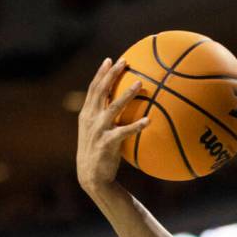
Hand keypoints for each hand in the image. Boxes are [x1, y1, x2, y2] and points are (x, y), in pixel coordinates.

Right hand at [76, 58, 148, 193]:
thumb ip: (107, 118)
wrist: (91, 176)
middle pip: (100, 91)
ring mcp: (98, 130)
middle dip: (111, 75)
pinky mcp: (107, 143)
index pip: (93, 89)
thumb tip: (124, 106)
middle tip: (124, 61)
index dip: (101, 73)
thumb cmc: (99, 152)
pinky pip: (124, 131)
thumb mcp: (98, 132)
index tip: (110, 59)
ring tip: (140, 83)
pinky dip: (136, 125)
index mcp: (87, 114)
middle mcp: (90, 119)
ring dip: (126, 94)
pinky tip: (149, 120)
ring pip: (113, 107)